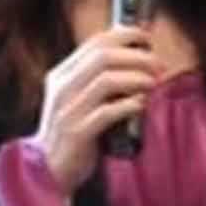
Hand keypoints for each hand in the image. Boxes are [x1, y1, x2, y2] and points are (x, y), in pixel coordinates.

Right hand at [34, 26, 163, 191]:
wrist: (47, 170)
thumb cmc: (72, 131)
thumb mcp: (76, 98)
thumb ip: (96, 79)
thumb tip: (135, 57)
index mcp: (61, 75)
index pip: (95, 43)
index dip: (126, 35)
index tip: (147, 39)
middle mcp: (62, 88)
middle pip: (103, 57)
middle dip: (137, 56)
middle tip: (157, 63)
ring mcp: (68, 110)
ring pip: (106, 81)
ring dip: (136, 78)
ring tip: (153, 82)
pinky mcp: (78, 133)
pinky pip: (108, 112)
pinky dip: (129, 104)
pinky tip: (141, 104)